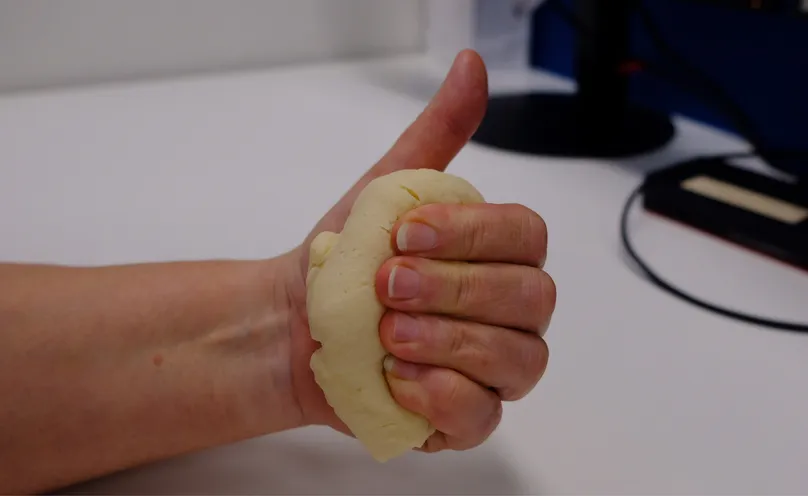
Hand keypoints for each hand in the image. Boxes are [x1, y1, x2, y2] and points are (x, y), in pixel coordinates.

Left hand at [281, 50, 554, 451]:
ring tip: (387, 332)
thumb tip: (472, 67)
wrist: (295, 321)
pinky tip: (396, 376)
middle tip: (388, 283)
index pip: (527, 236)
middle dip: (456, 288)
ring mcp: (493, 367)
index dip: (473, 233)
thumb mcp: (385, 191)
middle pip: (531, 298)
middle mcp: (510, 310)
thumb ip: (435, 136)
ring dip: (450, 341)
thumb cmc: (346, 258)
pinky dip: (441, 396)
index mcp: (498, 253)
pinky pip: (483, 416)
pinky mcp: (463, 417)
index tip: (406, 231)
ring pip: (519, 359)